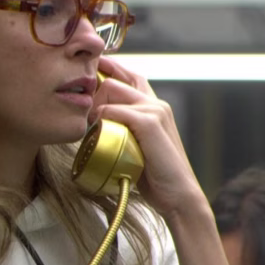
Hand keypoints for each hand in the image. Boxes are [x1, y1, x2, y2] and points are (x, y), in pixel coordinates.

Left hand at [90, 57, 208, 219]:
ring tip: (92, 128)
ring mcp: (155, 110)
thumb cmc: (155, 175)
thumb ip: (125, 131)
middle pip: (115, 80)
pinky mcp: (150, 122)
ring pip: (112, 90)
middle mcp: (156, 103)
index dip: (109, 70)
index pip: (129, 75)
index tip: (91, 71)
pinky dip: (102, 119)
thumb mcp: (138, 146)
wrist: (178, 195)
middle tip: (86, 118)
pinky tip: (99, 132)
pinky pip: (114, 110)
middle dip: (94, 94)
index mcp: (155, 107)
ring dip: (95, 107)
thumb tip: (98, 126)